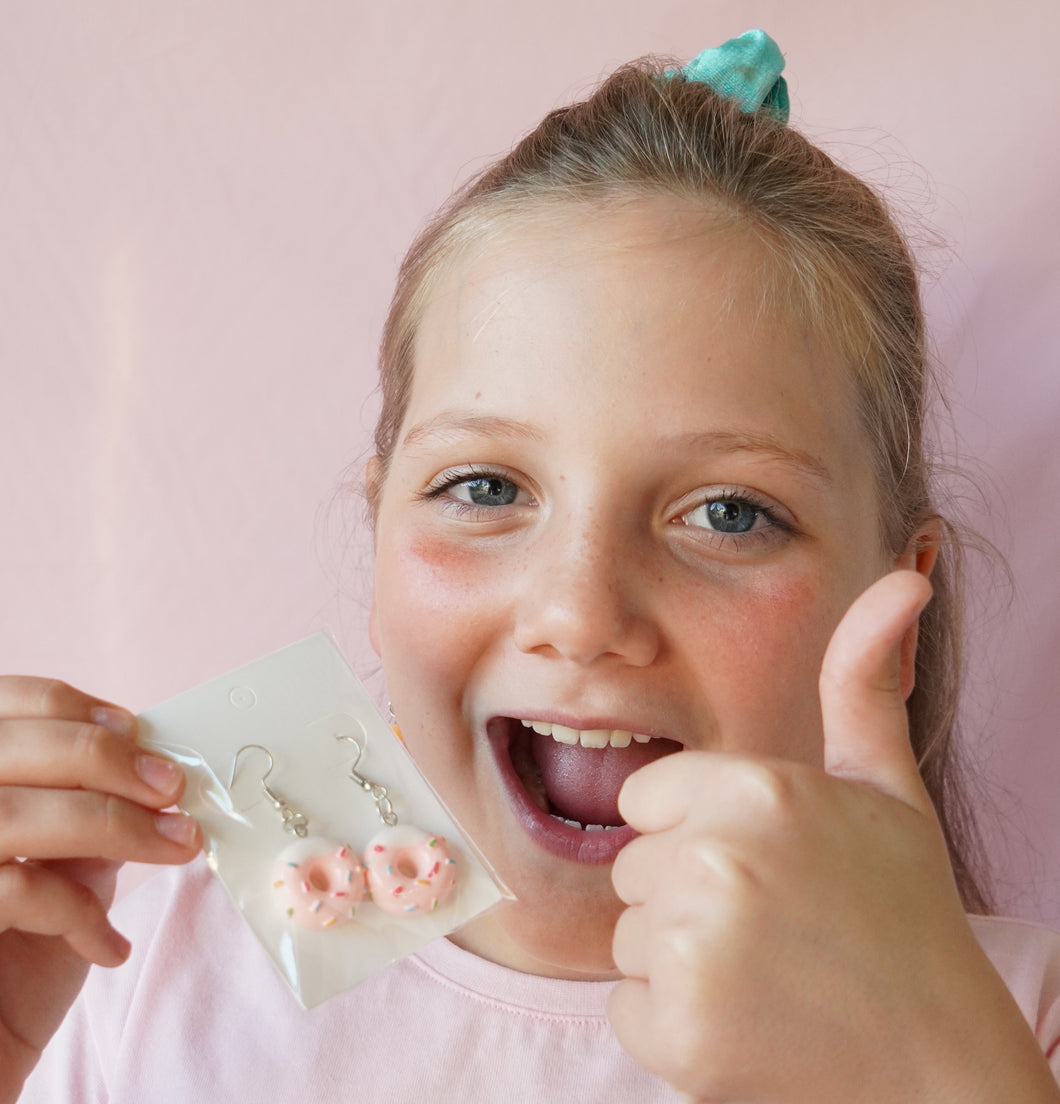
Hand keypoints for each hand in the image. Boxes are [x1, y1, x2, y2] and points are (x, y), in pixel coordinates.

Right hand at [0, 677, 201, 1100]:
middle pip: (7, 748)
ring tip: (178, 845)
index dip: (66, 708)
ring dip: (113, 825)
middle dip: (102, 760)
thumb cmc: (14, 963)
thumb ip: (87, 810)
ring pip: (13, 816)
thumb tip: (156, 764)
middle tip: (172, 787)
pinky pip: (15, 892)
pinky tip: (108, 945)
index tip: (134, 729)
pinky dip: (77, 911)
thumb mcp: (60, 870)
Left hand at [608, 571, 1059, 1102]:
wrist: (937, 1070)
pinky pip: (628, 1007)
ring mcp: (694, 950)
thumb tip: (903, 577)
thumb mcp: (885, 790)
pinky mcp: (678, 1035)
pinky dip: (674, 1025)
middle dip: (685, 893)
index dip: (698, 831)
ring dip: (680, 960)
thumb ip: (864, 680)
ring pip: (629, 934)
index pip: (649, 797)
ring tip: (766, 974)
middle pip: (635, 864)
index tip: (762, 864)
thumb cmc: (905, 919)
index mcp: (757, 790)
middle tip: (771, 925)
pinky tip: (747, 1025)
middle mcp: (717, 859)